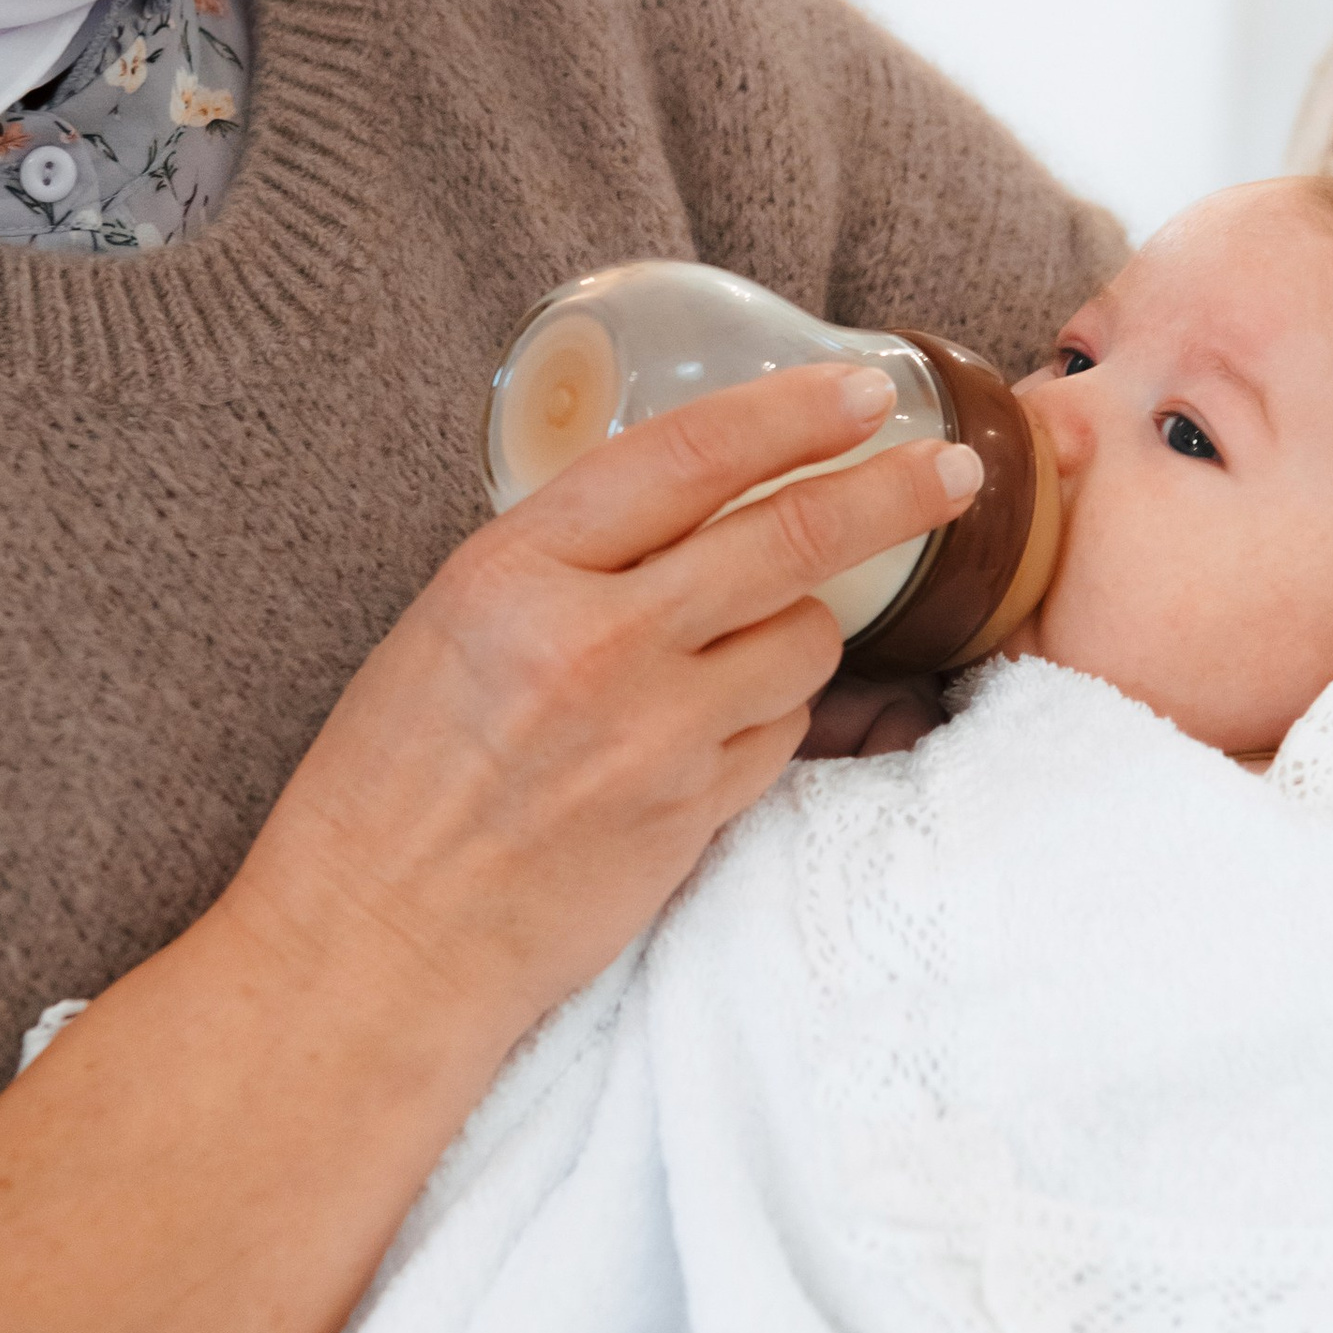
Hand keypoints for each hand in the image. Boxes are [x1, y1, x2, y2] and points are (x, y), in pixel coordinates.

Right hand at [227, 366, 980, 1049]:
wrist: (378, 944)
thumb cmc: (391, 780)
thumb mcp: (449, 623)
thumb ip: (563, 560)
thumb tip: (683, 501)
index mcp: (516, 574)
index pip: (687, 457)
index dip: (793, 412)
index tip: (864, 387)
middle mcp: (596, 645)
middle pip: (789, 540)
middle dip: (892, 491)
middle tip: (955, 467)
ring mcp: (655, 739)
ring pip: (803, 642)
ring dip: (808, 623)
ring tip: (752, 637)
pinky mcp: (693, 817)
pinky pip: (780, 735)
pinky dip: (774, 714)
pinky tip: (721, 721)